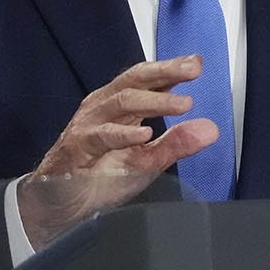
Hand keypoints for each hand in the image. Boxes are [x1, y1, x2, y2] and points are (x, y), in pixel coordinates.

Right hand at [17, 56, 217, 250]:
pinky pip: (101, 136)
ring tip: (183, 104)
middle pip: (133, 81)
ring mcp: (87, 126)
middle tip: (192, 70)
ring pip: (121, 103)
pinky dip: (124, 134)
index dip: (170, 70)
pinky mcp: (75, 148)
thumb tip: (211, 129)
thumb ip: (175, 144)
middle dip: (164, 72)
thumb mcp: (146, 162)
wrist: (59, 206)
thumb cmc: (99, 178)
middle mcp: (102, 108)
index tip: (197, 63)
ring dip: (154, 102)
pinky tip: (145, 134)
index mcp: (118, 107)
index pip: (146, 80)